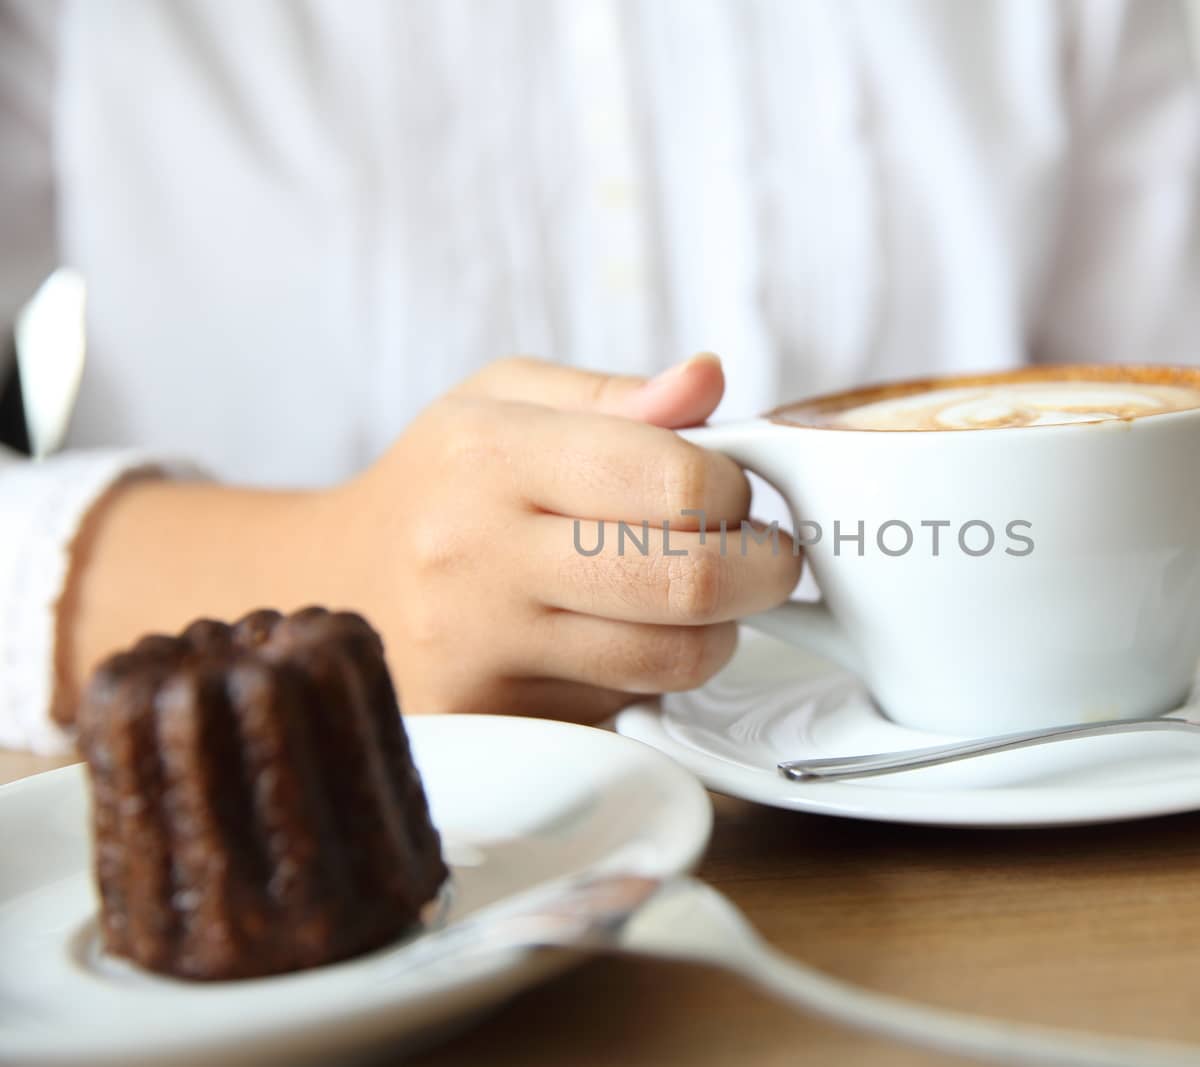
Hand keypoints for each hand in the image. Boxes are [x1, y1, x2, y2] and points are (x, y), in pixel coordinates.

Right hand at [321, 353, 800, 720]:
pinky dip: (652, 676)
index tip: (731, 494)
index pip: (675, 482)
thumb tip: (708, 378)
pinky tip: (623, 638)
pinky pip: (627, 706)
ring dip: (718, 631)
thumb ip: (618, 394)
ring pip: (673, 659)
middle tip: (760, 557)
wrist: (335, 582)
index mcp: (490, 453)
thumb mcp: (508, 399)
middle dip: (761, 570)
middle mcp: (475, 556)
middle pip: (690, 581)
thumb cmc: (442, 482)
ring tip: (693, 598)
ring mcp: (479, 652)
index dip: (735, 491)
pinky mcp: (492, 721)